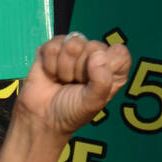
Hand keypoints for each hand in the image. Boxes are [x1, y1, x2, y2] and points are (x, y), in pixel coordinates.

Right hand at [15, 34, 130, 138]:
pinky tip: (51, 74)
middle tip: (75, 84)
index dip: (106, 65)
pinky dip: (49, 64)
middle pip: (93, 47)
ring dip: (64, 68)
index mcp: (113, 69)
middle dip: (80, 70)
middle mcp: (95, 56)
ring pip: (72, 44)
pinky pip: (52, 46)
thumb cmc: (71, 111)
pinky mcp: (53, 48)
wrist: (41, 117)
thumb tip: (97, 54)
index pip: (119, 52)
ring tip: (63, 79)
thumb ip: (102, 81)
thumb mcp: (93, 103)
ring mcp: (73, 50)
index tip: (95, 82)